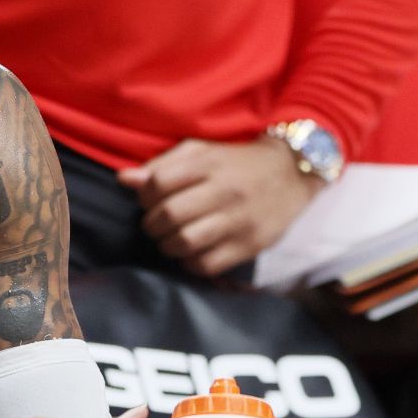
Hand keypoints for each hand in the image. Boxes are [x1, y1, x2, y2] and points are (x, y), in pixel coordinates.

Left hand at [119, 138, 320, 276]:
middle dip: (152, 224)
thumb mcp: (203, 152)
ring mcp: (239, 221)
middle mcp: (225, 191)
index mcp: (211, 163)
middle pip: (168, 216)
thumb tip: (124, 180)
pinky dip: (189, 262)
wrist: (293, 174)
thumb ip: (163, 165)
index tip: (149, 201)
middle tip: (156, 224)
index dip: (144, 196)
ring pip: (184, 243)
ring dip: (166, 245)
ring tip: (170, 239)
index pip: (158, 184)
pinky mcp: (250, 246)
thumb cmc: (238, 162)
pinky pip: (206, 265)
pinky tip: (190, 252)